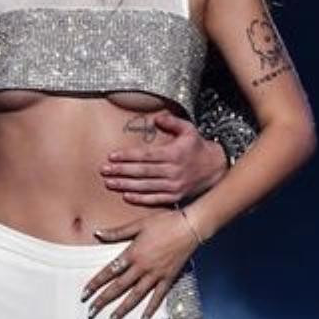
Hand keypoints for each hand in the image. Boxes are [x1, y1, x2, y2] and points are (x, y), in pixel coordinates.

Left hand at [82, 209, 198, 318]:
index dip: (95, 283)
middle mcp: (142, 267)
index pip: (109, 272)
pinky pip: (158, 297)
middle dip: (103, 300)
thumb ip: (117, 232)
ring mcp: (156, 274)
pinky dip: (150, 310)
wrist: (190, 227)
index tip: (84, 294)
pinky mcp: (169, 278)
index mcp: (132, 253)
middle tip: (91, 312)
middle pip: (119, 287)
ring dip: (122, 309)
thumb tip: (97, 234)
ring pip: (135, 296)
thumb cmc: (164, 222)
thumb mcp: (138, 224)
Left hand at [101, 111, 228, 205]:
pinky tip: (126, 196)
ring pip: (145, 186)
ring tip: (109, 183)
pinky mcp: (175, 197)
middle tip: (104, 171)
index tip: (111, 156)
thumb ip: (172, 122)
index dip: (127, 156)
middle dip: (121, 171)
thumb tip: (156, 118)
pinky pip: (155, 199)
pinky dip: (140, 199)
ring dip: (125, 185)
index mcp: (173, 154)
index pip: (145, 155)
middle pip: (142, 172)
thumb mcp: (188, 129)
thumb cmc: (197, 146)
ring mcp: (174, 186)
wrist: (215, 168)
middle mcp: (173, 171)